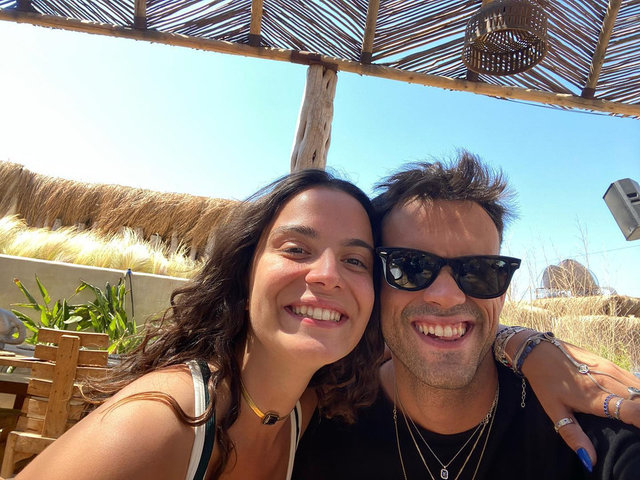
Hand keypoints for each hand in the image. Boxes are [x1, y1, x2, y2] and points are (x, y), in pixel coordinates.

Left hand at [521, 339, 639, 467]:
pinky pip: (633, 378)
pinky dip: (637, 390)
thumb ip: (573, 435)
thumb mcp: (554, 411)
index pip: (633, 411)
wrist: (538, 351)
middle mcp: (607, 382)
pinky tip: (634, 399)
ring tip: (634, 415)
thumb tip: (589, 460)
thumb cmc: (545, 382)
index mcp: (595, 398)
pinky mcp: (609, 363)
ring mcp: (610, 370)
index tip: (639, 429)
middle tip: (635, 424)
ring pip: (639, 387)